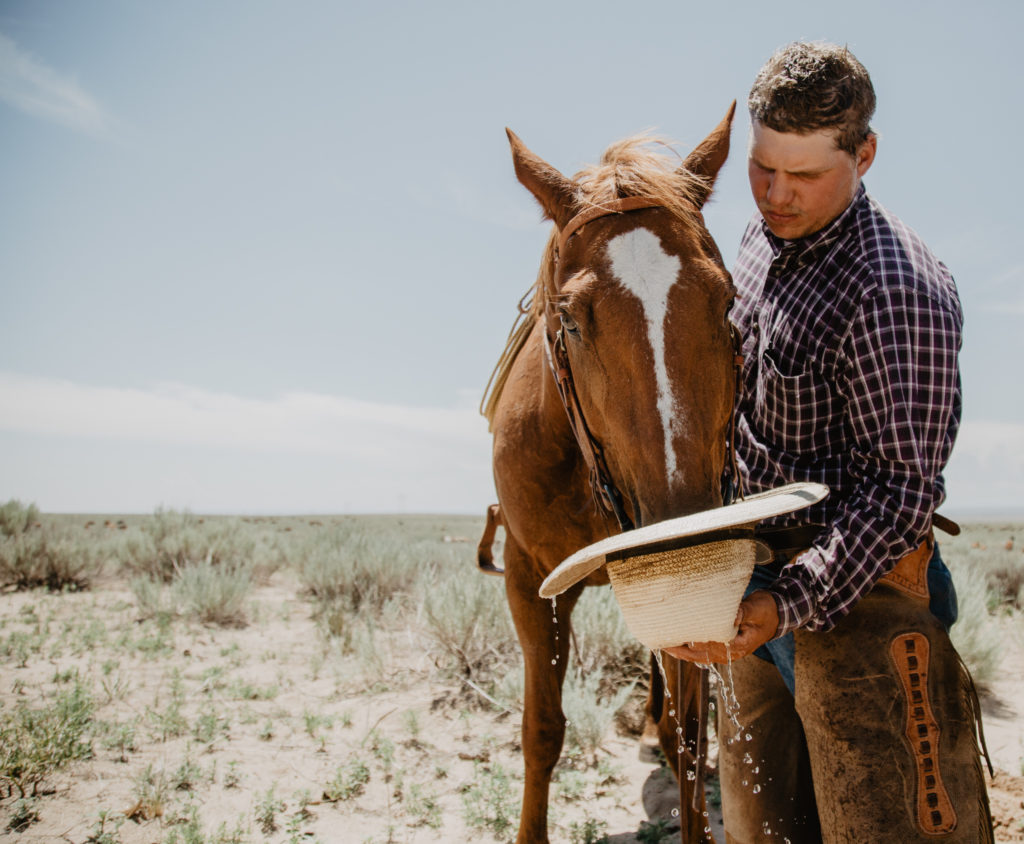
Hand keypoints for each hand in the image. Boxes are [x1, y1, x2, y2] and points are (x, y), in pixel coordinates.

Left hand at [663, 590, 779, 663]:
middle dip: (680, 648)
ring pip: (697, 656)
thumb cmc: (767, 610)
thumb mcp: (757, 608)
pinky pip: (700, 651)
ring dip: (680, 649)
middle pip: (700, 655)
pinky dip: (686, 647)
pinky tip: (673, 642)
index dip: (694, 640)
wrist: (776, 614)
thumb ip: (743, 612)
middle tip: (661, 640)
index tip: (679, 633)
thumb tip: (730, 615)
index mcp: (739, 646)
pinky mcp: (721, 646)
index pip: (712, 646)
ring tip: (660, 642)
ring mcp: (725, 652)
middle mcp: (730, 653)